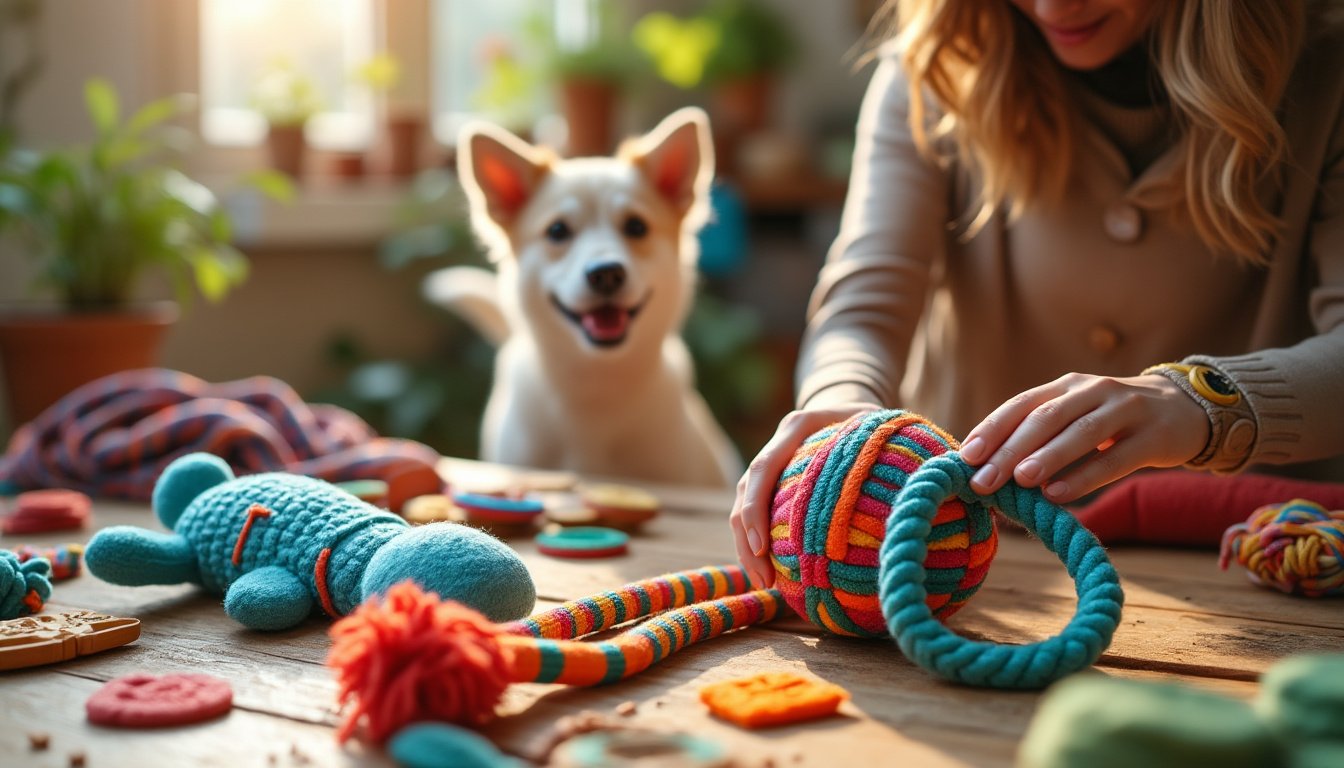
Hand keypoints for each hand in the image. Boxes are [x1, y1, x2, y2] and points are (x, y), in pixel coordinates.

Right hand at [729, 402, 882, 588]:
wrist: (848, 405)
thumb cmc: (871, 420)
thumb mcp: (880, 422)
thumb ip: (889, 442)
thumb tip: (927, 478)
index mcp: (796, 427)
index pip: (764, 467)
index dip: (756, 507)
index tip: (761, 546)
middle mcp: (776, 445)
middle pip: (746, 493)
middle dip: (746, 539)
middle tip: (763, 579)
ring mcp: (771, 465)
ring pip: (744, 507)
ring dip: (749, 548)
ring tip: (765, 584)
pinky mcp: (773, 484)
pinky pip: (759, 515)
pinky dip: (761, 545)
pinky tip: (775, 576)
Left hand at [959, 373, 1208, 503]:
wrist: (1184, 409)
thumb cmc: (1112, 420)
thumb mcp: (1076, 416)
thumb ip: (1040, 435)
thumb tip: (987, 470)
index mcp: (1066, 386)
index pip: (1021, 404)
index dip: (993, 429)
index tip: (966, 456)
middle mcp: (1092, 391)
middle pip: (1046, 418)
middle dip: (1010, 450)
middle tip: (983, 480)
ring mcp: (1126, 409)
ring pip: (1081, 433)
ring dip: (1047, 457)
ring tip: (1020, 481)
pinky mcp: (1154, 436)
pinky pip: (1116, 458)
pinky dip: (1085, 476)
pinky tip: (1059, 494)